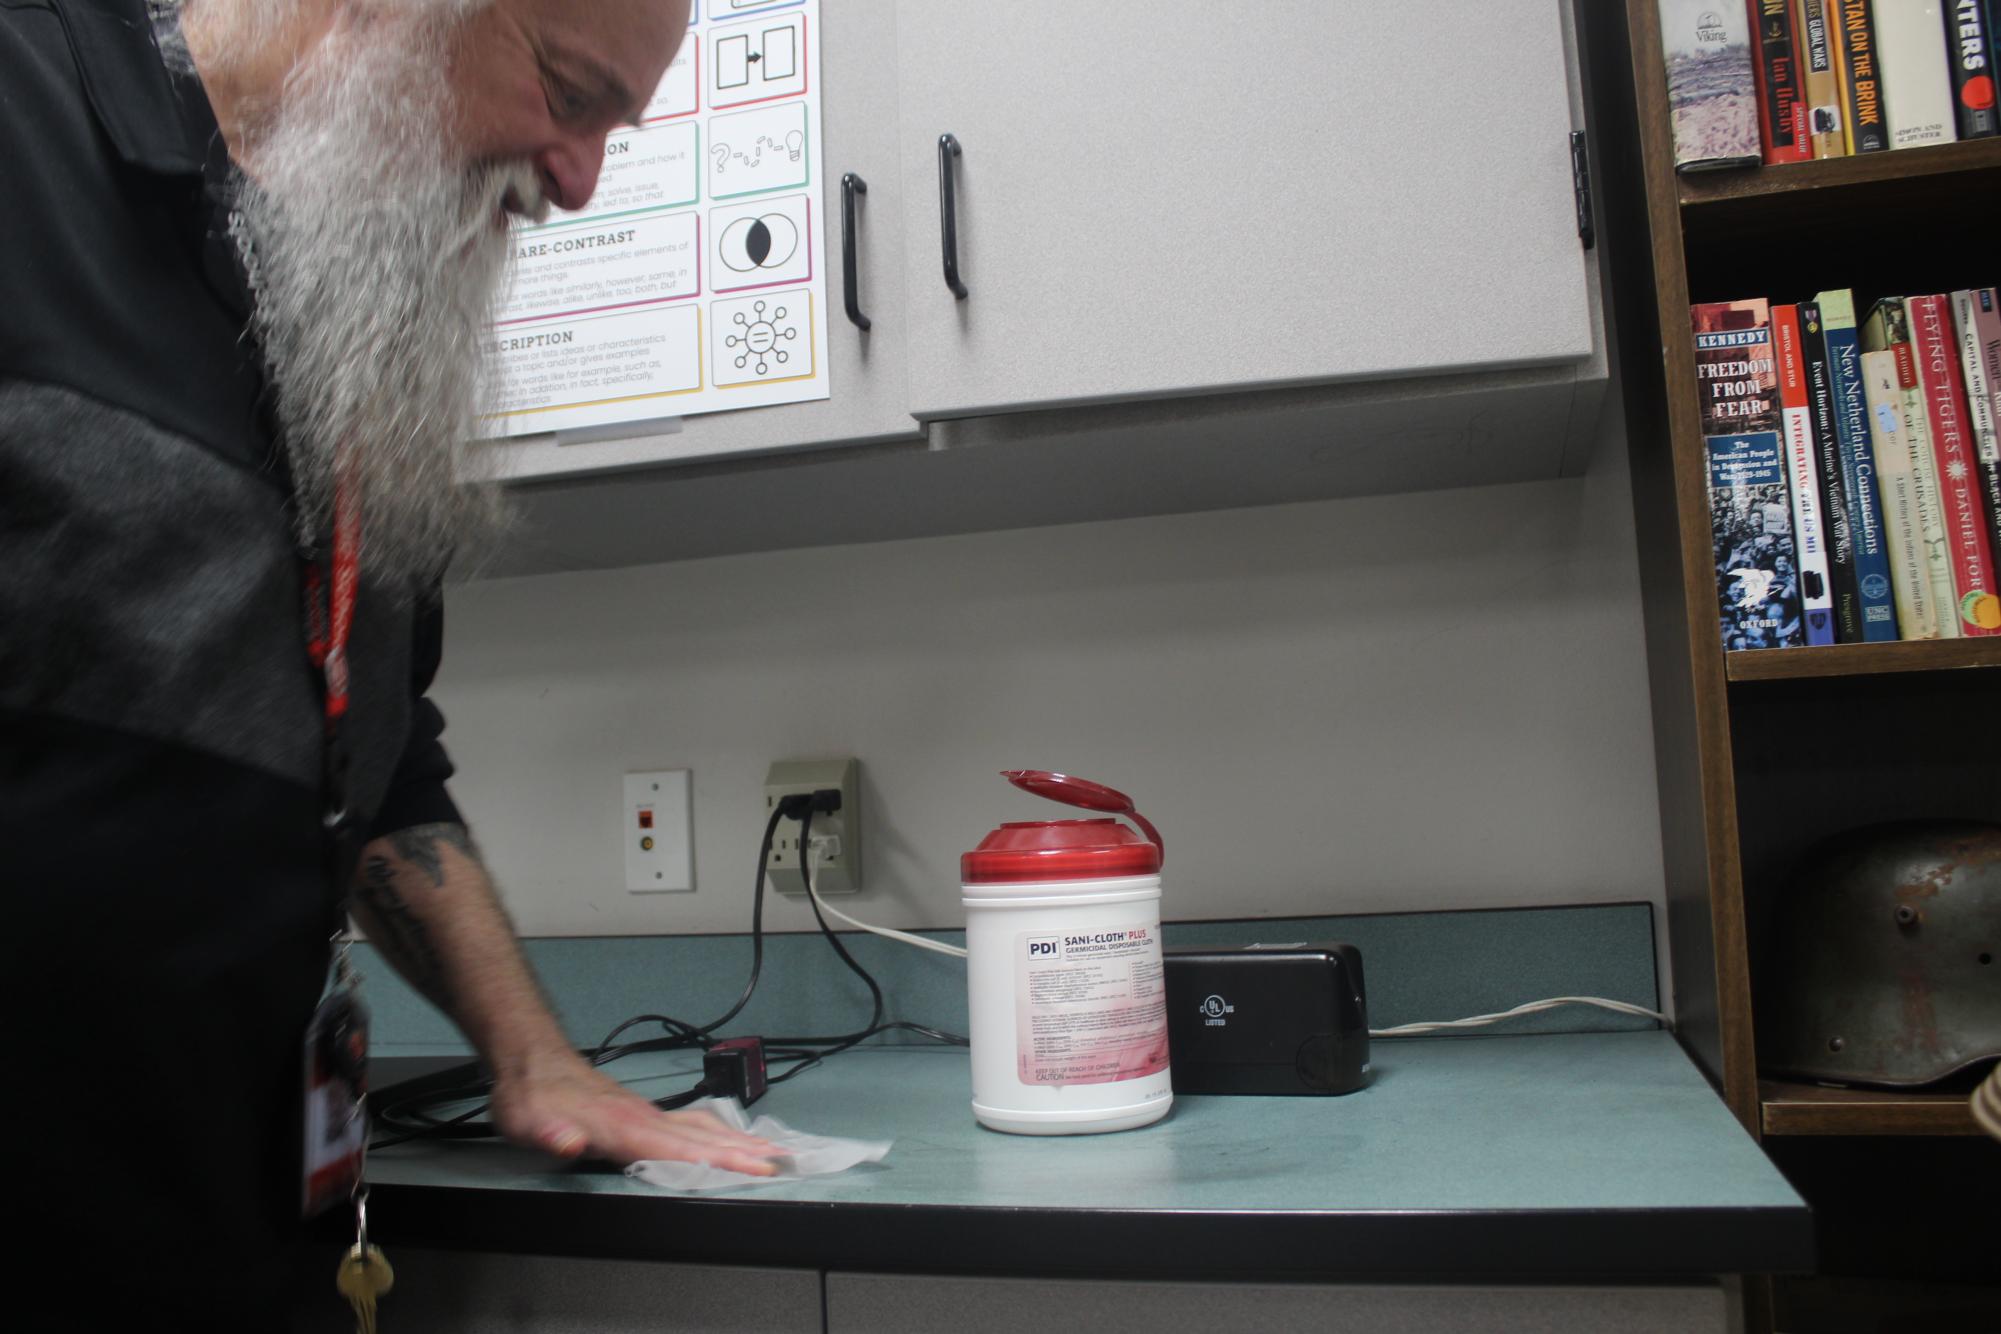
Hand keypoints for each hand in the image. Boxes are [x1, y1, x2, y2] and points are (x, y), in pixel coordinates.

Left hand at [488, 1049, 778, 1173]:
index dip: (719, 1160)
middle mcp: (642, 1116)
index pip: (679, 1147)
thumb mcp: (526, 1119)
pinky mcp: (642, 1113)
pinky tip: (729, 1137)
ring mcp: (646, 1113)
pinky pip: (690, 1123)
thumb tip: (568, 1142)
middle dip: (746, 1150)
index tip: (755, 1166)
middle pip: (703, 1136)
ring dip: (739, 1139)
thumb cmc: (531, 1096)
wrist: (531, 1061)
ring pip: (702, 1126)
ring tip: (774, 1149)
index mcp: (621, 1125)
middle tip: (786, 1160)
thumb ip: (550, 1132)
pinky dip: (718, 1132)